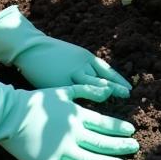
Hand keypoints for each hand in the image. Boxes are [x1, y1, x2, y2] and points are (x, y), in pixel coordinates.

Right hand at [0, 5, 130, 97]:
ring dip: (104, 92)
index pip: (107, 70)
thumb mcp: (73, 56)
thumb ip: (85, 68)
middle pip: (103, 77)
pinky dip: (84, 101)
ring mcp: (70, 73)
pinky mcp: (59, 82)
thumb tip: (99, 81)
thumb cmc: (52, 54)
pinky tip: (89, 111)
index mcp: (86, 58)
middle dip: (116, 87)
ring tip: (115, 102)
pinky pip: (74, 93)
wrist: (31, 48)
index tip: (129, 89)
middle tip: (128, 96)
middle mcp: (82, 64)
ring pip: (92, 84)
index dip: (118, 80)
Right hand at [0, 65, 138, 159]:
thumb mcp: (63, 90)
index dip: (119, 128)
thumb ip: (87, 91)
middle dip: (120, 146)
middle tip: (135, 148)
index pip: (104, 124)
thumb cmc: (36, 101)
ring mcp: (60, 150)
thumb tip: (109, 92)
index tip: (132, 131)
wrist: (9, 113)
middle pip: (101, 142)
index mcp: (76, 117)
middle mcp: (73, 134)